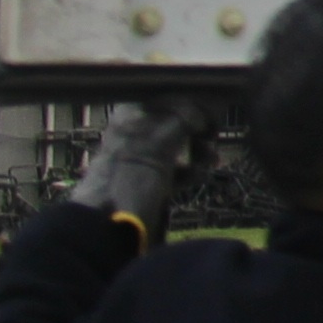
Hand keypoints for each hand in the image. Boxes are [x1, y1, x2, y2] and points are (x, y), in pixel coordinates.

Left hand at [70, 101, 211, 234]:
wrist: (106, 225)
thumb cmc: (131, 178)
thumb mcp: (159, 144)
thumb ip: (183, 120)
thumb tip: (205, 108)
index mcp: (131, 116)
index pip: (168, 98)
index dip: (194, 103)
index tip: (215, 112)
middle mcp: (135, 132)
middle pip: (175, 122)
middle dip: (198, 131)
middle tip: (214, 139)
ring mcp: (140, 158)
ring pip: (177, 146)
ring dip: (198, 152)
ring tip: (211, 162)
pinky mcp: (147, 181)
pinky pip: (173, 169)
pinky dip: (188, 171)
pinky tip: (197, 176)